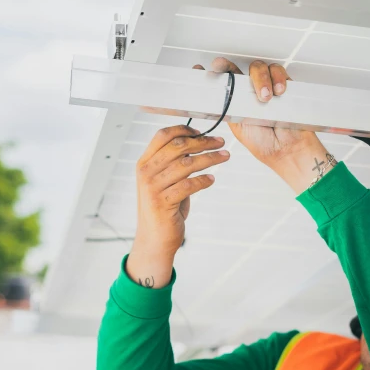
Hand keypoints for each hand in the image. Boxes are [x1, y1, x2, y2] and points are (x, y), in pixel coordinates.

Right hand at [126, 125, 229, 287]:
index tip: (202, 132)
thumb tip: (198, 143)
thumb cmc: (164, 208)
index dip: (184, 129)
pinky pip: (188, 186)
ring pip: (186, 164)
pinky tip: (212, 180)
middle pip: (178, 147)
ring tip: (225, 156)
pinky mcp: (163, 203)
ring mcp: (153, 188)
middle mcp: (146, 172)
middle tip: (221, 142)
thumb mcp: (165, 181)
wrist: (154, 239)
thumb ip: (174, 163)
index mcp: (144, 163)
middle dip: (203, 142)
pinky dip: (203, 181)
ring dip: (210, 158)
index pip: (162, 135)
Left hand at [194, 58, 333, 193]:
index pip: (222, 81)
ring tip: (265, 98)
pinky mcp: (283, 86)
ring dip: (260, 78)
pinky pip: (279, 72)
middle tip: (220, 67)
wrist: (286, 150)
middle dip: (227, 66)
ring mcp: (267, 87)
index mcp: (236, 100)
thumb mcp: (237, 126)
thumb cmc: (263, 143)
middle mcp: (250, 92)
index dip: (211, 73)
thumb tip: (212, 97)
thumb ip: (226, 109)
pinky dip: (278, 78)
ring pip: (258, 68)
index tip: (197, 69)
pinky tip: (278, 92)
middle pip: (237, 69)